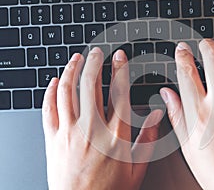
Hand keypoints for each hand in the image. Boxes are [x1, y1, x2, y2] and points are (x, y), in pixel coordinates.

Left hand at [42, 48, 162, 189]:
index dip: (119, 69)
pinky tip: (54, 81)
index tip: (119, 57)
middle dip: (94, 62)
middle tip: (96, 51)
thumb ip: (148, 138)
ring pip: (67, 91)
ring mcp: (69, 132)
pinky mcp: (52, 139)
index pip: (118, 92)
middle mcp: (91, 128)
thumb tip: (157, 115)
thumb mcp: (137, 168)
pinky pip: (48, 108)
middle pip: (90, 84)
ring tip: (76, 58)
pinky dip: (50, 91)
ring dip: (71, 70)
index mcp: (114, 134)